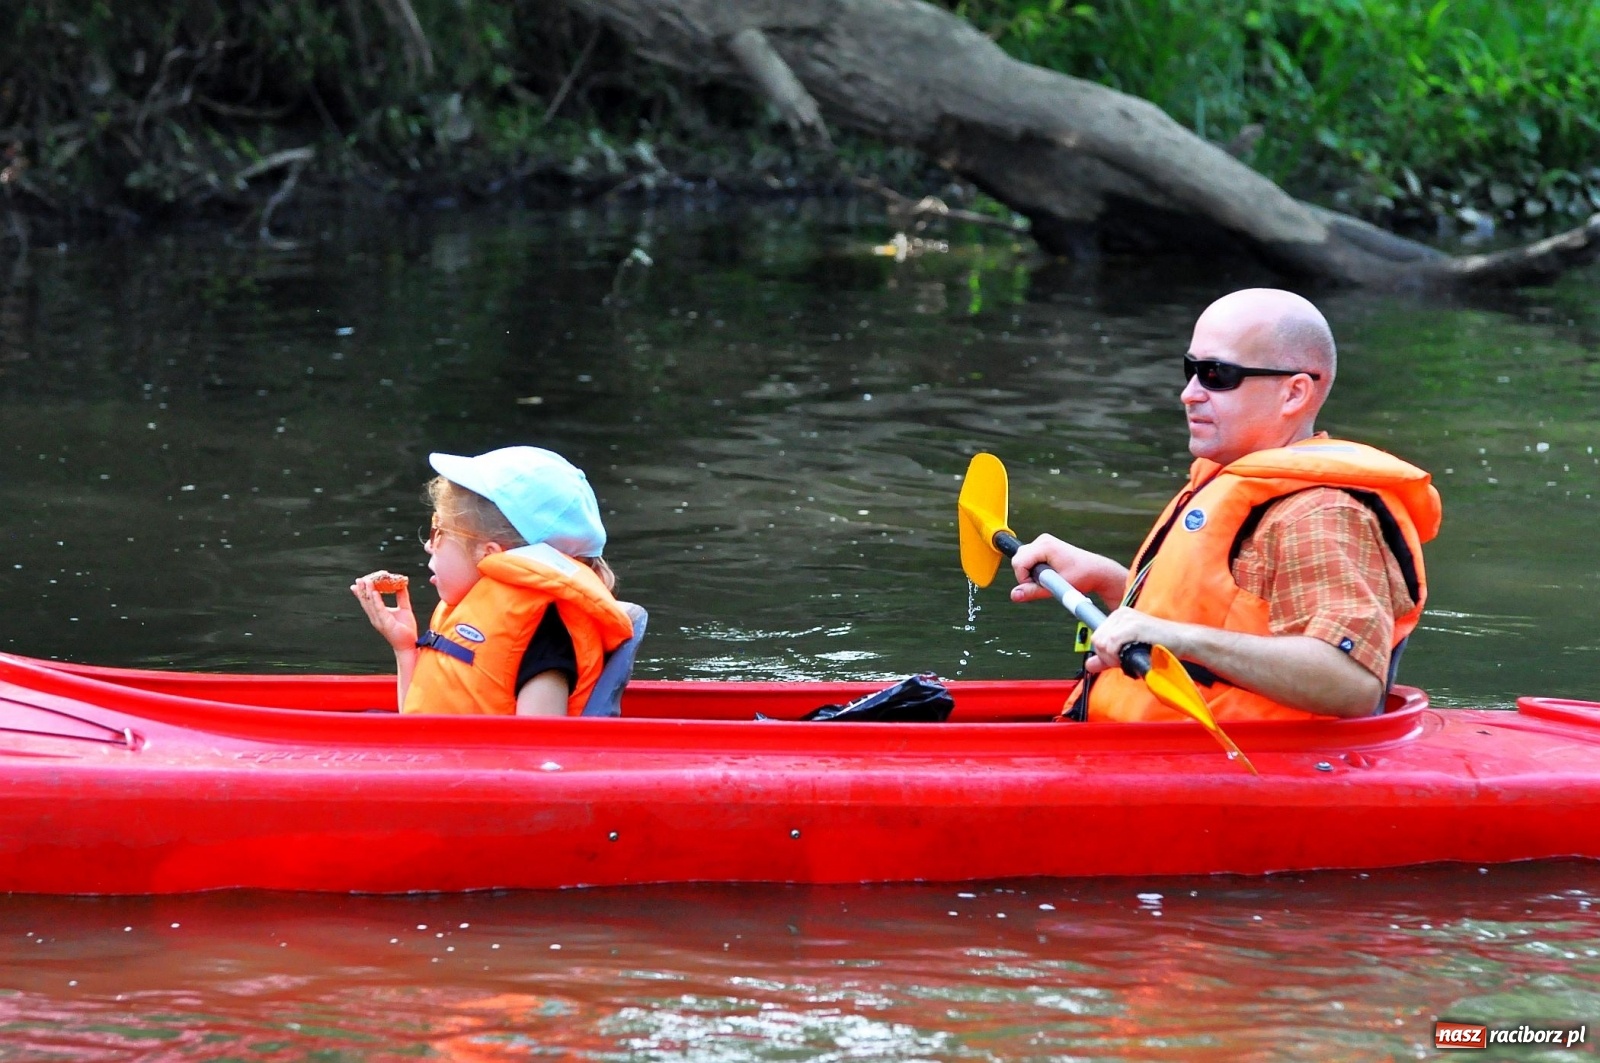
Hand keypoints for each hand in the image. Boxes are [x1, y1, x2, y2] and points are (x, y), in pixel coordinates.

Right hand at [351, 571, 417, 653]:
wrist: (409, 644)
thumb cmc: (406, 630)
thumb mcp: (404, 608)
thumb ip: (402, 596)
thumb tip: (402, 584)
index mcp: (379, 614)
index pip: (368, 601)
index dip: (363, 592)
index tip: (359, 582)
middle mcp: (376, 618)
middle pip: (366, 602)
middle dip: (362, 590)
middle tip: (358, 580)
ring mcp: (379, 621)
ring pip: (371, 604)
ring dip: (367, 592)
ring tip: (365, 581)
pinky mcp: (385, 623)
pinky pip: (379, 609)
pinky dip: (376, 599)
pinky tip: (374, 591)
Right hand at [1009, 534, 1125, 604]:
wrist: (1097, 571)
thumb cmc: (1083, 576)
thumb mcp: (1057, 587)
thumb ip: (1033, 591)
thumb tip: (1014, 595)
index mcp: (1045, 545)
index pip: (1019, 562)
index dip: (1024, 579)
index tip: (1038, 586)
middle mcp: (1042, 540)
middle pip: (1018, 559)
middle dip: (1026, 575)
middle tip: (1046, 583)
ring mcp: (1043, 542)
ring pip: (1022, 559)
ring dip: (1031, 573)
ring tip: (1050, 578)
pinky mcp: (1044, 547)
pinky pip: (1028, 559)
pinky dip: (1034, 570)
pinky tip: (1049, 574)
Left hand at [1085, 607, 1183, 674]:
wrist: (1182, 642)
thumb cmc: (1160, 646)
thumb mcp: (1128, 652)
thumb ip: (1108, 657)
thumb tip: (1089, 665)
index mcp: (1118, 616)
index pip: (1096, 637)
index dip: (1104, 654)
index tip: (1116, 660)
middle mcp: (1120, 614)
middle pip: (1096, 640)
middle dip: (1107, 657)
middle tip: (1123, 662)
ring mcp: (1127, 618)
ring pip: (1102, 643)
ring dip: (1112, 658)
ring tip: (1128, 660)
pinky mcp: (1134, 626)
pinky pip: (1112, 644)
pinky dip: (1117, 656)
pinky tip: (1129, 658)